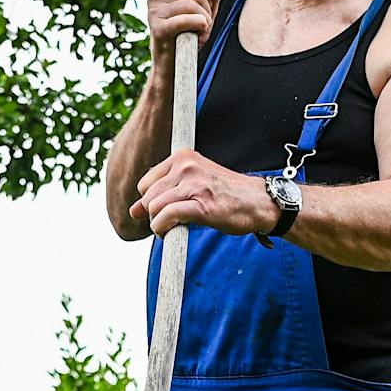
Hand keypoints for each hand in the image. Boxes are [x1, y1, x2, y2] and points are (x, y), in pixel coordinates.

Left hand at [132, 152, 275, 237]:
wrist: (258, 203)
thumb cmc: (226, 195)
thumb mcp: (193, 184)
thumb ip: (164, 193)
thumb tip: (132, 211)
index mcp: (183, 157)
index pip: (146, 182)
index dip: (148, 202)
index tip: (159, 213)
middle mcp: (186, 166)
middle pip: (147, 196)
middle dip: (153, 215)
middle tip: (169, 224)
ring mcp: (193, 185)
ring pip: (154, 207)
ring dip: (158, 224)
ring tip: (172, 229)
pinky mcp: (200, 205)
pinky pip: (167, 217)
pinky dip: (163, 229)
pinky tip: (171, 233)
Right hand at [146, 0, 221, 69]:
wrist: (173, 70)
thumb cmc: (188, 40)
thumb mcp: (204, 14)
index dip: (207, 0)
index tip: (202, 17)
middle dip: (207, 13)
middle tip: (201, 29)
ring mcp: (154, 12)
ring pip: (193, 4)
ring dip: (204, 22)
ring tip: (198, 35)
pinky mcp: (158, 29)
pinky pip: (185, 19)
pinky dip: (198, 27)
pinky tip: (198, 37)